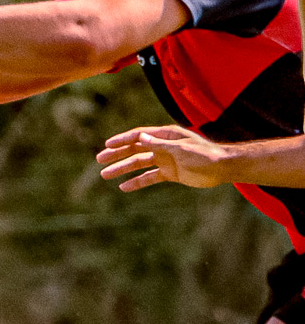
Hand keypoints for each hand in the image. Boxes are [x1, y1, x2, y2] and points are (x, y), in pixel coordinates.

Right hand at [97, 125, 234, 190]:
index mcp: (165, 135)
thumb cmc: (204, 154)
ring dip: (122, 169)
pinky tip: (124, 187)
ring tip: (106, 175)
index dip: (122, 140)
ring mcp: (165, 160)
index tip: (107, 145)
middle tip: (100, 160)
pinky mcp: (170, 173)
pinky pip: (149, 177)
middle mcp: (162, 146)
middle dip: (117, 155)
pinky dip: (137, 182)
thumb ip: (159, 144)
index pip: (138, 136)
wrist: (223, 168)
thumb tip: (139, 137)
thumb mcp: (180, 148)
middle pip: (134, 149)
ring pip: (139, 164)